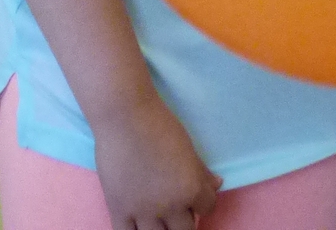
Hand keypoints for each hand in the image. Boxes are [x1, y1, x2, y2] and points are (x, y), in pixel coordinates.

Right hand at [93, 89, 222, 229]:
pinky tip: (138, 224)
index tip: (195, 197)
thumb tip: (217, 185)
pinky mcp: (119, 210)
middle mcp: (170, 207)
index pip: (208, 208)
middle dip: (183, 220)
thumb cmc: (159, 124)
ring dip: (161, 229)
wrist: (124, 116)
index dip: (203, 202)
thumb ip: (202, 171)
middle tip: (176, 210)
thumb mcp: (187, 146)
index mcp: (191, 189)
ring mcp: (143, 212)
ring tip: (158, 219)